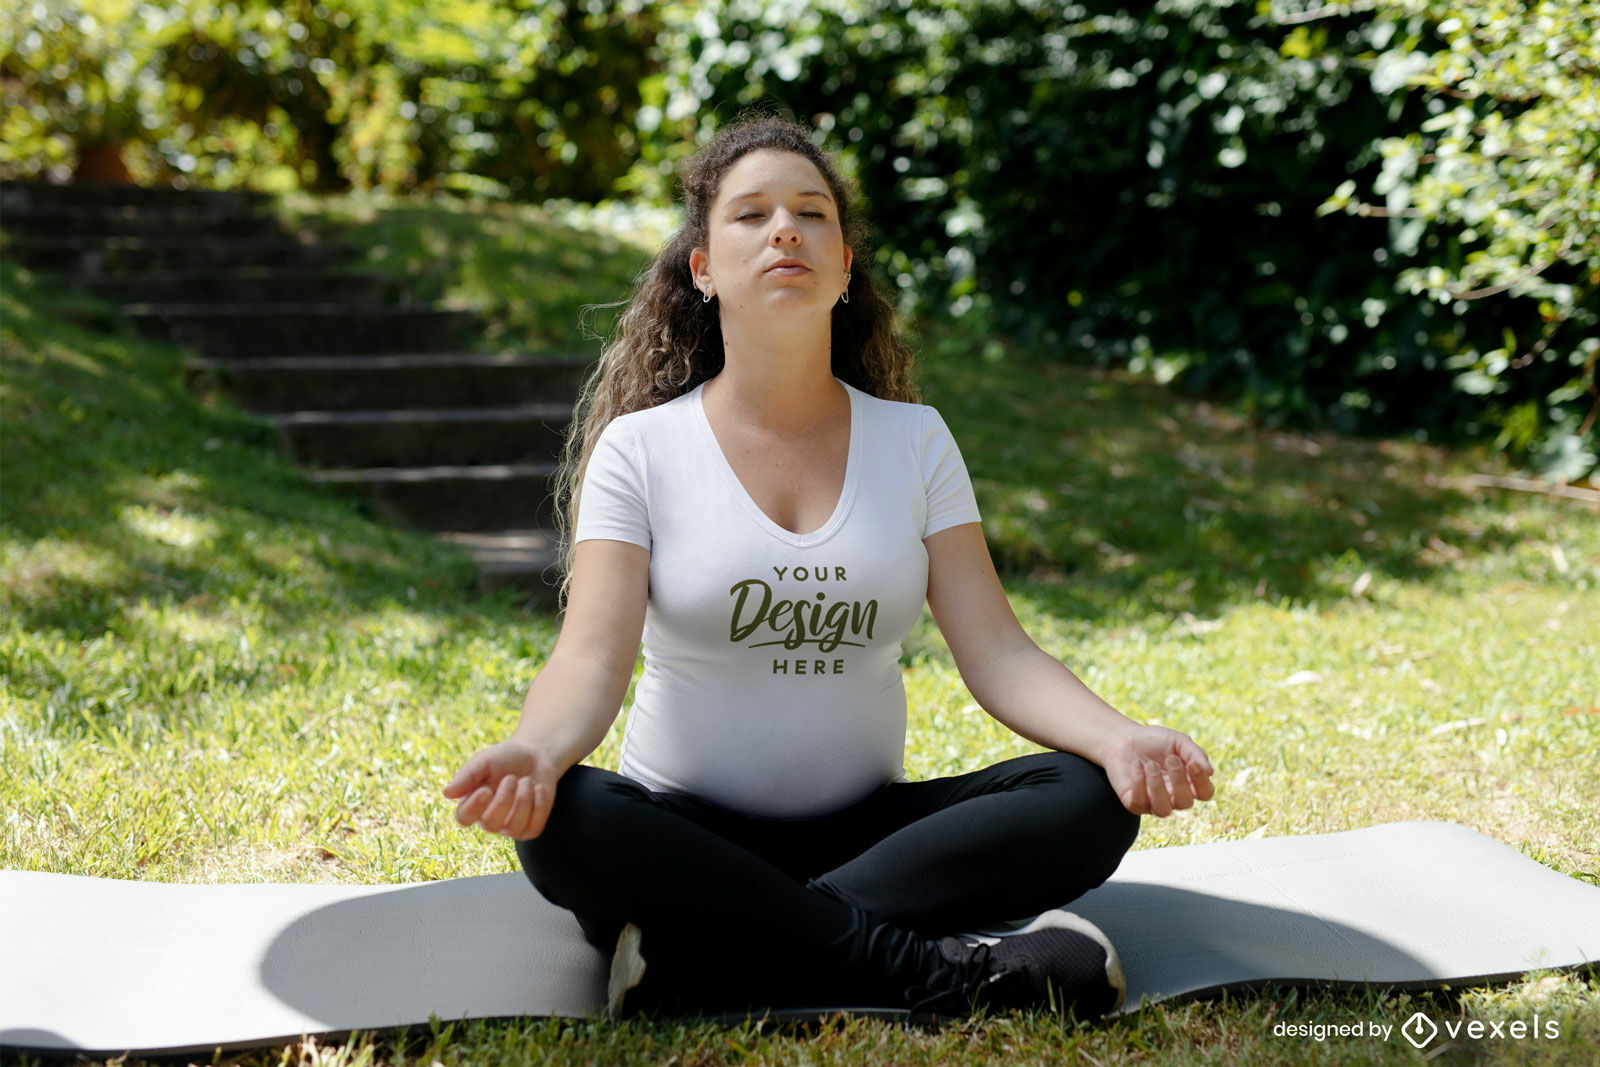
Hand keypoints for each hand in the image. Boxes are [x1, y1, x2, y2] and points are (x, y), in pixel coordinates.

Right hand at [442, 739, 561, 839]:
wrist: (536, 756)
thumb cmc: (505, 758)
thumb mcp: (485, 760)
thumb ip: (467, 775)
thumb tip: (447, 793)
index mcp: (472, 803)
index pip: (464, 818)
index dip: (474, 806)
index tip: (486, 789)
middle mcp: (488, 819)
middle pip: (490, 824)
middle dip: (504, 799)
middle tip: (512, 778)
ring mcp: (509, 827)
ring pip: (514, 828)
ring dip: (524, 800)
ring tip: (526, 780)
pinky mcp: (530, 828)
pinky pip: (533, 827)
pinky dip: (539, 805)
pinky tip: (538, 788)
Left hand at [1102, 725, 1215, 816]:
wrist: (1123, 739)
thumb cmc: (1154, 741)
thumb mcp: (1178, 741)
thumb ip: (1195, 753)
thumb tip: (1210, 772)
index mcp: (1188, 783)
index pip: (1205, 793)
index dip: (1201, 782)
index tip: (1192, 763)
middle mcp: (1173, 797)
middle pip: (1185, 802)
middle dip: (1179, 780)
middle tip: (1170, 759)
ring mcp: (1153, 802)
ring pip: (1163, 810)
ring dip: (1157, 786)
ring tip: (1151, 765)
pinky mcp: (1133, 803)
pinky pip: (1139, 803)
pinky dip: (1138, 782)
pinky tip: (1136, 765)